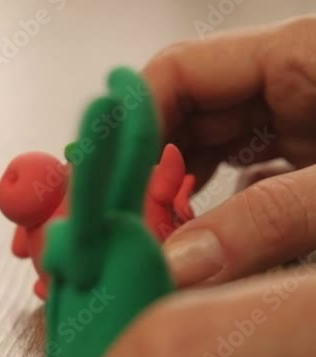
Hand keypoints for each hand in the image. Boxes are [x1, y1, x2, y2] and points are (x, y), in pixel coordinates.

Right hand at [142, 15, 315, 285]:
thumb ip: (269, 219)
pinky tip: (206, 248)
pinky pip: (245, 180)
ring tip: (154, 245)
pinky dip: (217, 216)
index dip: (127, 128)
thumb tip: (180, 264)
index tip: (98, 189)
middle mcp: (292, 83)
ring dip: (176, 201)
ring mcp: (304, 121)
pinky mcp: (314, 159)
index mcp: (299, 55)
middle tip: (119, 233)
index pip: (177, 73)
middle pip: (182, 119)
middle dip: (146, 177)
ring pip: (209, 153)